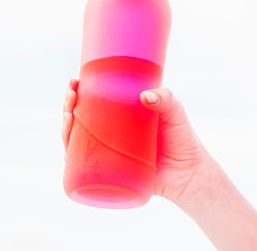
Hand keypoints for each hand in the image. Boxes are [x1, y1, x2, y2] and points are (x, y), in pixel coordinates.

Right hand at [60, 78, 210, 206]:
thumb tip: (145, 96)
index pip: (94, 104)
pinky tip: (67, 151)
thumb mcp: (175, 112)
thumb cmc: (183, 140)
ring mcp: (110, 156)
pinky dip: (73, 161)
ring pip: (78, 143)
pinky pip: (86, 170)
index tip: (74, 82)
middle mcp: (112, 137)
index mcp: (121, 119)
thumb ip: (166, 100)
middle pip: (81, 122)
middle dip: (69, 107)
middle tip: (71, 95)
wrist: (190, 174)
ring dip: (66, 130)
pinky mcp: (112, 175)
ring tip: (67, 116)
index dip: (79, 94)